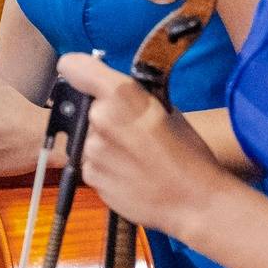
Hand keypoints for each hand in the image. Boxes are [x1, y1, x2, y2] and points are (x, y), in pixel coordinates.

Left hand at [56, 52, 232, 237]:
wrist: (194, 201)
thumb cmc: (188, 153)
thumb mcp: (165, 108)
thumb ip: (131, 96)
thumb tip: (112, 90)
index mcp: (120, 94)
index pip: (74, 66)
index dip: (79, 70)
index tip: (86, 76)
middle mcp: (99, 119)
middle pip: (86, 107)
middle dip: (103, 114)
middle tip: (131, 129)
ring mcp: (91, 150)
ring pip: (88, 137)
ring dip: (104, 142)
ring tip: (135, 155)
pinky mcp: (90, 176)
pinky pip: (91, 162)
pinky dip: (105, 165)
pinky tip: (130, 172)